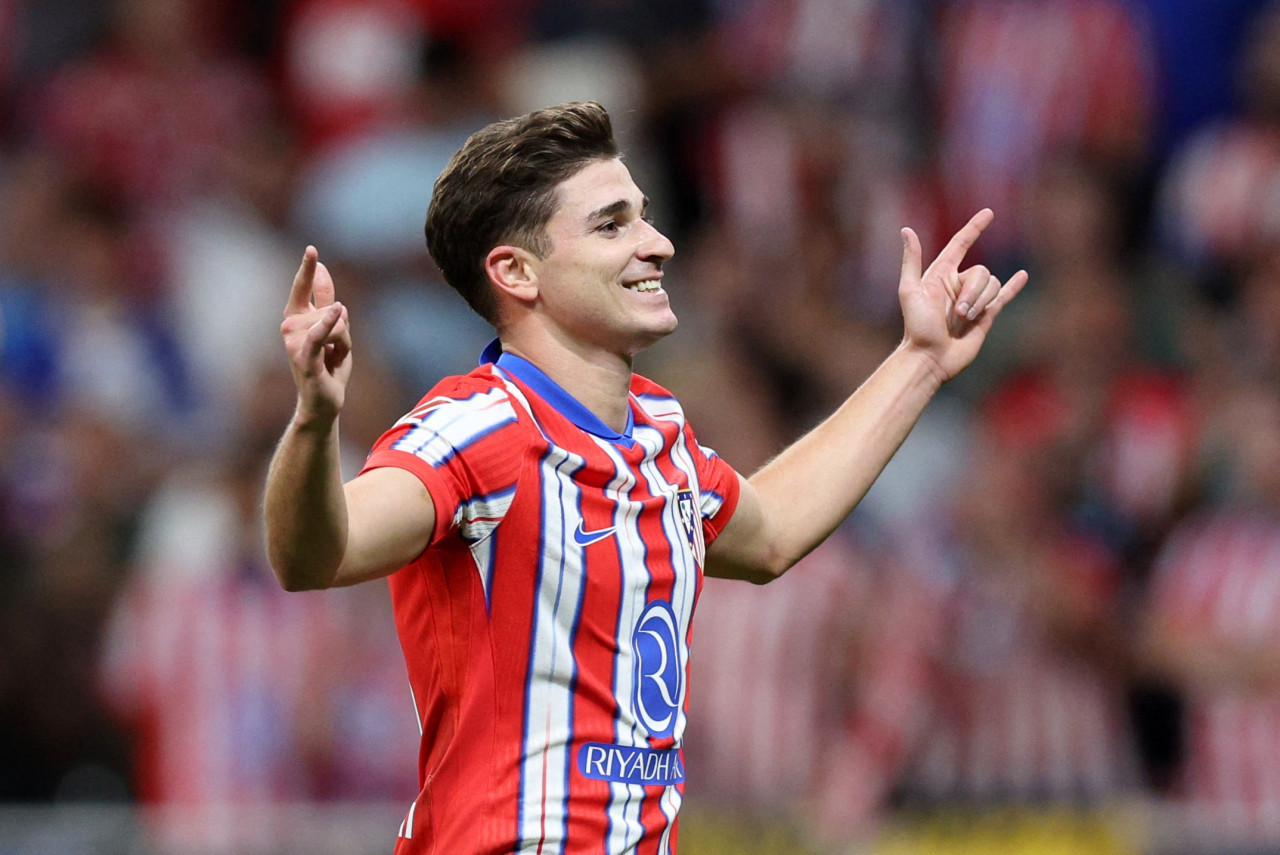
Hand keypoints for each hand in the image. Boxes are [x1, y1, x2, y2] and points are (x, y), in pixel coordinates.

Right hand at [280, 246, 351, 425]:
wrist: (323, 403)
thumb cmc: (328, 367)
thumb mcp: (333, 330)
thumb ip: (326, 302)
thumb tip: (324, 271)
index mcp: (296, 319)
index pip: (302, 288)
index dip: (308, 269)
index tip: (312, 249)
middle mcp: (290, 328)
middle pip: (332, 309)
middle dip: (344, 329)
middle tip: (335, 351)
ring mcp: (295, 343)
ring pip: (335, 324)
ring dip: (345, 343)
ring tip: (334, 359)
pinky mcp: (305, 359)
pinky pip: (318, 336)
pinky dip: (327, 325)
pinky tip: (337, 311)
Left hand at [898, 209, 1027, 382]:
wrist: (930, 358)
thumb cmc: (917, 327)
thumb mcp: (910, 290)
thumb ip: (911, 260)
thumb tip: (906, 230)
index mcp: (940, 275)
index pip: (961, 244)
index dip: (974, 228)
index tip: (989, 213)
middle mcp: (957, 284)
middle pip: (982, 271)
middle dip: (973, 291)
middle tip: (956, 313)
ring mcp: (972, 299)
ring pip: (993, 285)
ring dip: (980, 302)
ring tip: (964, 320)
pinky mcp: (985, 316)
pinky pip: (1003, 296)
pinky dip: (1014, 286)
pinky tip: (1023, 275)